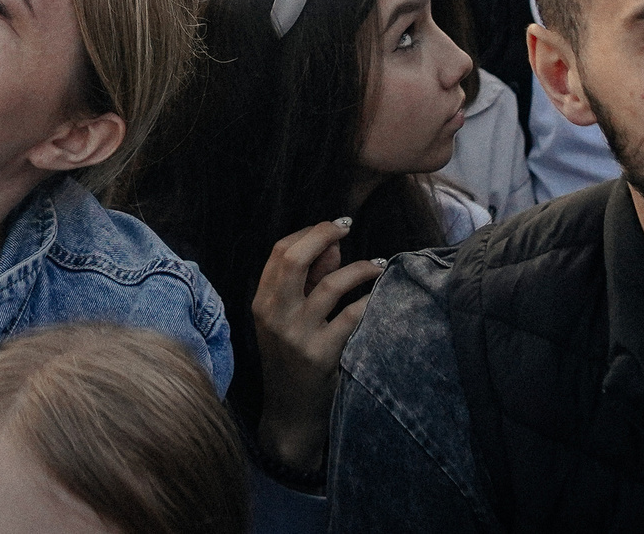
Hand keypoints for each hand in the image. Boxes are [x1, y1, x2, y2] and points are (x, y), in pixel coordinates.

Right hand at [250, 218, 383, 474]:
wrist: (289, 417)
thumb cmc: (291, 363)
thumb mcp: (288, 321)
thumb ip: (308, 283)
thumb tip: (333, 246)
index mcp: (262, 303)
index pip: (280, 252)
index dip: (309, 232)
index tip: (334, 227)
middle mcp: (274, 315)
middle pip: (295, 258)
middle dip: (325, 235)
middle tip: (348, 229)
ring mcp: (296, 336)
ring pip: (331, 284)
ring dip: (361, 268)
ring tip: (379, 266)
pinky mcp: (321, 355)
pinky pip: (353, 315)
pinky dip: (370, 300)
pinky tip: (381, 296)